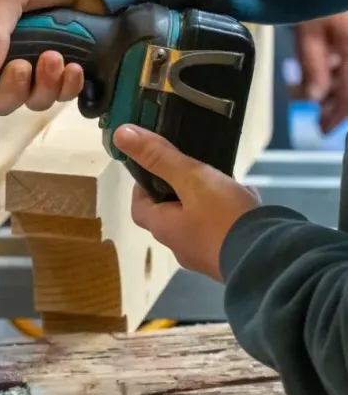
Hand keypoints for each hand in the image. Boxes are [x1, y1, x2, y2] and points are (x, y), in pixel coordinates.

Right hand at [0, 0, 106, 133]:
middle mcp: (4, 59)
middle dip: (10, 91)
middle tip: (22, 67)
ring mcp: (37, 69)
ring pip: (32, 100)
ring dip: (43, 86)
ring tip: (55, 57)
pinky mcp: (65, 73)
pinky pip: (62, 97)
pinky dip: (67, 87)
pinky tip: (75, 67)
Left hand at [113, 124, 259, 280]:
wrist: (271, 259)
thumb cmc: (224, 218)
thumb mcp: (192, 179)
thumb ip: (159, 157)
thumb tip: (122, 134)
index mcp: (164, 228)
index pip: (139, 207)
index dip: (143, 186)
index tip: (156, 167)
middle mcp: (180, 247)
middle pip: (169, 215)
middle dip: (178, 193)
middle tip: (193, 172)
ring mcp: (207, 256)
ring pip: (198, 223)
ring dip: (206, 204)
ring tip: (222, 184)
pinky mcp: (231, 259)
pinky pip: (223, 232)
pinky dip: (228, 216)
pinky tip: (246, 202)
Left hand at [294, 12, 347, 132]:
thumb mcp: (308, 33)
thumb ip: (313, 66)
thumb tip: (317, 98)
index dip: (340, 115)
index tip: (324, 130)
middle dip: (335, 102)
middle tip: (315, 116)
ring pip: (346, 75)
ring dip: (329, 87)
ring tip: (303, 92)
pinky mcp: (344, 38)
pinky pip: (342, 61)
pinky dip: (329, 71)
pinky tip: (312, 75)